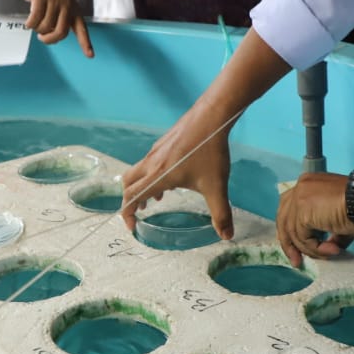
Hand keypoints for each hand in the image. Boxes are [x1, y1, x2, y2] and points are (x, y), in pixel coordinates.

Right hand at [16, 0, 93, 56]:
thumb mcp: (59, 7)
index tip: (90, 56)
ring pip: (45, 26)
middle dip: (49, 39)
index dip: (85, 43)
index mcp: (73, 9)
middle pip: (60, 32)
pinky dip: (30, 24)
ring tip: (34, 23)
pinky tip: (28, 22)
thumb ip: (60, 21)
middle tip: (42, 37)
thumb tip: (54, 38)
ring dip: (37, 29)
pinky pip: (35, 18)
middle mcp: (66, 5)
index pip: (81, 29)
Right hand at [121, 104, 234, 239]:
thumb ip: (220, 214)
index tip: (132, 226)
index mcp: (158, 176)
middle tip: (140, 212)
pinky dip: (152, 175)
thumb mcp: (216, 187)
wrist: (211, 116)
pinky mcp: (164, 142)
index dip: (127, 214)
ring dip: (142, 187)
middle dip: (130, 200)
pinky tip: (173, 176)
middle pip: (128, 183)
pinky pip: (149, 162)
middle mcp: (152, 163)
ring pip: (138, 171)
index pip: (132, 197)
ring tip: (157, 198)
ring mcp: (156, 151)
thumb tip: (227, 236)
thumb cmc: (210, 151)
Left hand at [276, 173, 353, 265]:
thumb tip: (326, 247)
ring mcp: (299, 199)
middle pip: (283, 219)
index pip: (289, 207)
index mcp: (308, 184)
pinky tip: (332, 250)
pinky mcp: (302, 213)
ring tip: (329, 254)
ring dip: (311, 249)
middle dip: (289, 243)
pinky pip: (303, 239)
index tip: (294, 246)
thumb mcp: (339, 217)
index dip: (290, 228)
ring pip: (294, 233)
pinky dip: (316, 249)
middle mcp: (300, 187)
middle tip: (296, 262)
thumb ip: (328, 230)